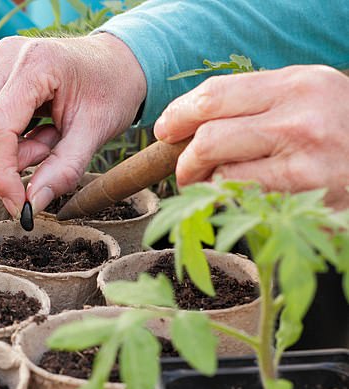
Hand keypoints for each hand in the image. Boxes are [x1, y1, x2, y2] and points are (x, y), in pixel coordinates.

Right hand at [0, 33, 145, 217]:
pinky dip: (9, 138)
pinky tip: (39, 128)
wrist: (118, 62)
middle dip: (4, 158)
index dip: (1, 173)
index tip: (19, 205)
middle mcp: (6, 58)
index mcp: (35, 63)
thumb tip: (32, 204)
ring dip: (9, 149)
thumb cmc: (113, 89)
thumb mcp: (96, 132)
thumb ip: (64, 170)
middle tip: (47, 153)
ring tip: (48, 138)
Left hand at [154, 65, 348, 209]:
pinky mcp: (303, 195)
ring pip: (221, 170)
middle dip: (184, 158)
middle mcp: (298, 117)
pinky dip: (229, 196)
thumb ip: (256, 102)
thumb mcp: (306, 97)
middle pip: (209, 136)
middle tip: (183, 169)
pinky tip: (238, 194)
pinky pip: (243, 196)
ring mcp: (302, 158)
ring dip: (205, 182)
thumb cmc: (339, 127)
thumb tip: (193, 121)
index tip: (165, 129)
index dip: (178, 114)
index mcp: (294, 84)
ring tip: (210, 184)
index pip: (214, 95)